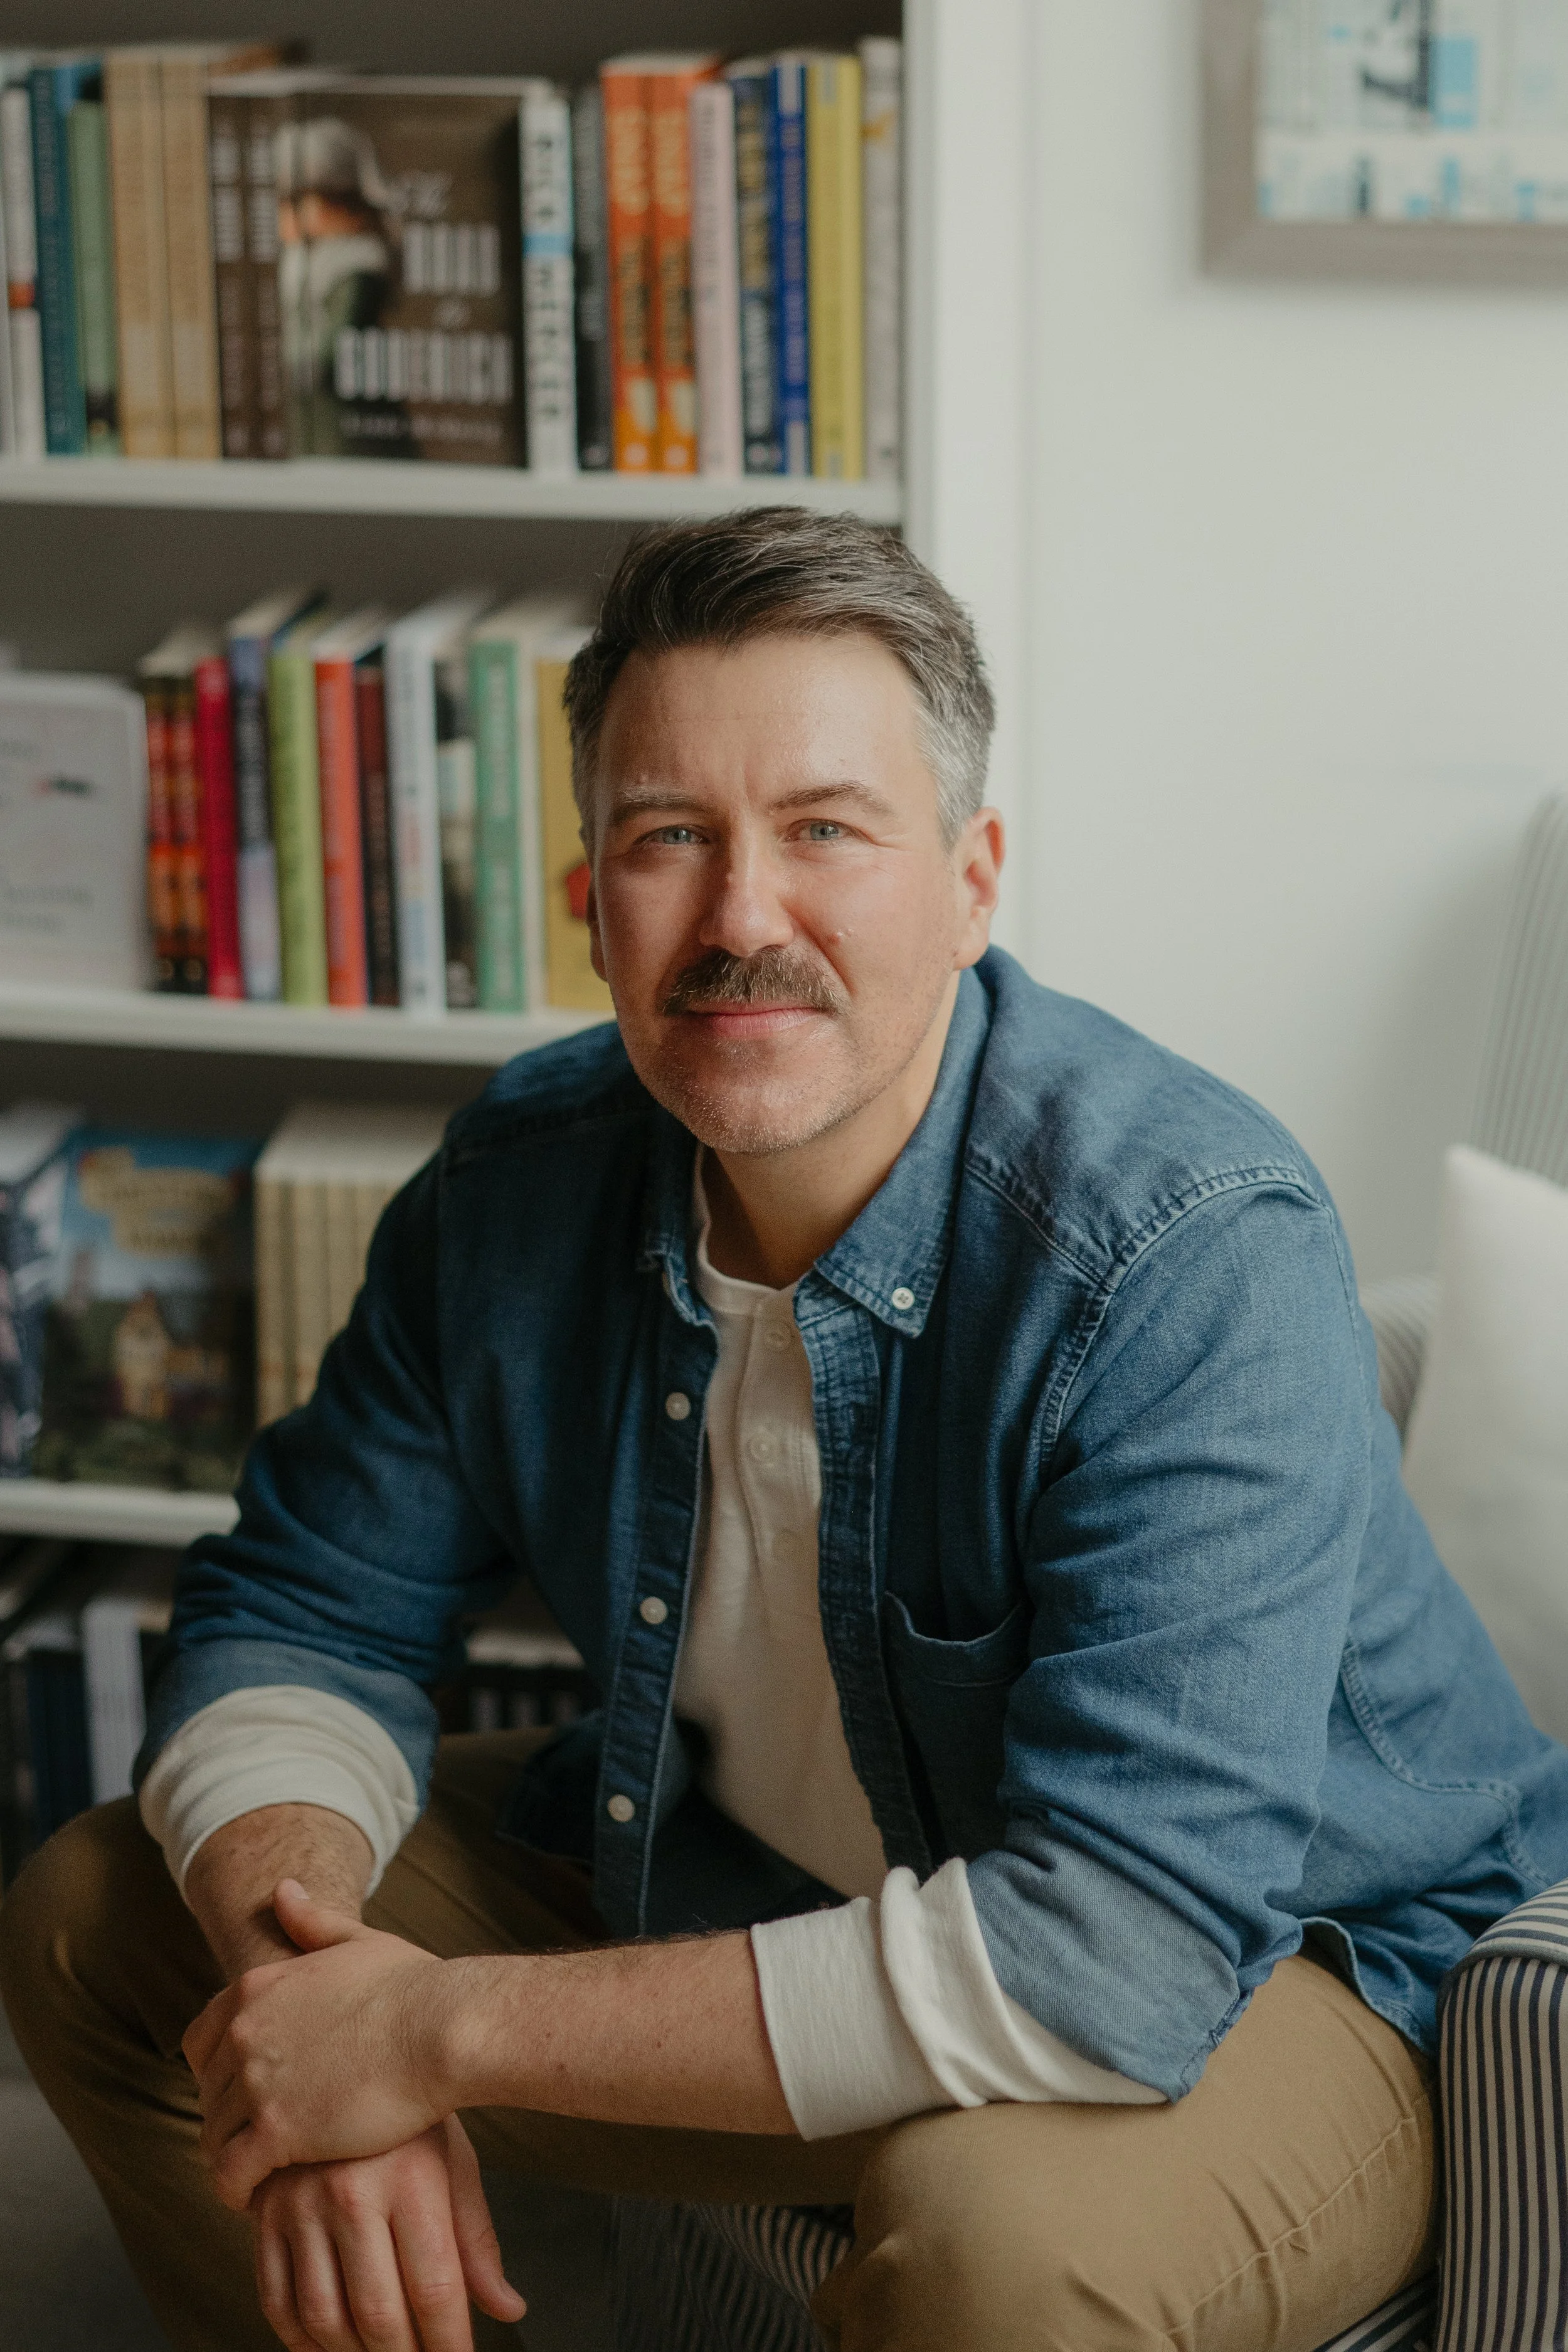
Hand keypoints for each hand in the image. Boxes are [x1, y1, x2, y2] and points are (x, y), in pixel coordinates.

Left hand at [185, 1879, 458, 2209]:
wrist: (443, 2028)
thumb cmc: (413, 1987)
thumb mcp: (359, 1942)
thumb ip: (313, 1922)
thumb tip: (283, 1890)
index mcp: (256, 1988)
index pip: (199, 2040)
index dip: (218, 2071)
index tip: (246, 2092)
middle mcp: (244, 2032)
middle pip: (209, 2093)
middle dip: (230, 2118)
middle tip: (260, 2141)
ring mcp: (257, 2082)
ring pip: (215, 2137)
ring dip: (232, 2158)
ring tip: (261, 2177)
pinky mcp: (277, 2132)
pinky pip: (230, 2175)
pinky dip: (237, 2192)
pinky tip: (258, 2198)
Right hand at [252, 2118, 525, 2351]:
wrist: (341, 2059)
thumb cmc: (410, 2121)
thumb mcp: (454, 2166)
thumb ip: (477, 2242)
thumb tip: (508, 2308)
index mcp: (409, 2181)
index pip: (434, 2288)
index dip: (449, 2344)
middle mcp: (350, 2192)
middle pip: (378, 2313)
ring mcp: (299, 2204)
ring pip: (323, 2316)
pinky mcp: (263, 2213)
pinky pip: (276, 2300)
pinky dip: (302, 2339)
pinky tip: (331, 2344)